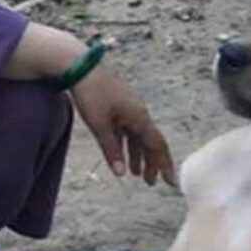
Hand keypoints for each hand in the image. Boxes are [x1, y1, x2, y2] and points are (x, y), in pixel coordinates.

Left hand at [71, 68, 174, 185]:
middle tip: (151, 183)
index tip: (169, 182)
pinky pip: (127, 130)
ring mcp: (128, 109)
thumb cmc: (92, 95)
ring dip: (138, 155)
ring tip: (135, 174)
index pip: (157, 145)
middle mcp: (138, 114)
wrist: (81, 67)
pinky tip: (121, 155)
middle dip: (152, 163)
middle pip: (150, 142)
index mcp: (139, 117)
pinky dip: (126, 144)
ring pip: (138, 137)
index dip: (164, 164)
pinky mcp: (117, 106)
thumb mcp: (100, 125)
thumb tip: (121, 173)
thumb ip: (111, 149)